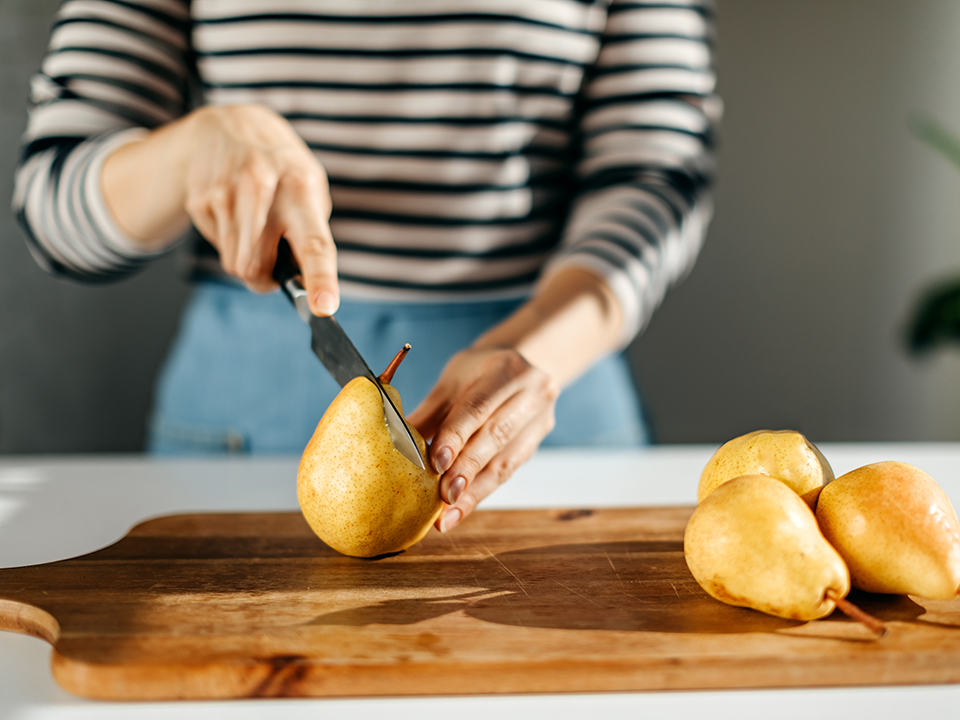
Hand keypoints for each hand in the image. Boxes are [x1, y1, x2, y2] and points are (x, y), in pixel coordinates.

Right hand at [183, 105, 337, 313]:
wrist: (232, 125)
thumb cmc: (283, 169)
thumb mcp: (310, 187)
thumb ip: (311, 234)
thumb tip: (302, 283)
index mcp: (301, 188)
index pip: (315, 243)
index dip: (321, 279)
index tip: (325, 306)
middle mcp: (262, 187)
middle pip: (257, 267)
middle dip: (264, 278)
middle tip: (273, 263)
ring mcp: (225, 193)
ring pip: (234, 264)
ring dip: (246, 259)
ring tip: (254, 225)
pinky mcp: (199, 199)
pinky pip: (217, 247)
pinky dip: (228, 241)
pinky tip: (233, 211)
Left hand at [406, 347, 559, 532]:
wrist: (525, 361)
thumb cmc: (480, 370)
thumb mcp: (452, 380)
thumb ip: (429, 412)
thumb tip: (394, 442)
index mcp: (506, 370)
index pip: (478, 407)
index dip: (456, 436)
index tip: (437, 463)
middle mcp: (531, 394)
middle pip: (495, 437)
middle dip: (467, 470)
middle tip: (444, 497)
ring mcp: (540, 419)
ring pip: (506, 462)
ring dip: (475, 492)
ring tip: (450, 516)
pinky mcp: (537, 442)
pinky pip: (509, 471)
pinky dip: (482, 491)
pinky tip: (463, 508)